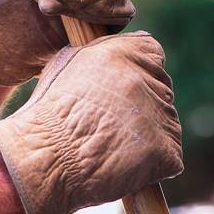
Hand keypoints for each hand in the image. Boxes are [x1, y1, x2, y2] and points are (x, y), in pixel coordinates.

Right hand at [0, 32, 182, 213]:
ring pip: (165, 122)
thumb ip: (105, 50)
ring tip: (111, 146)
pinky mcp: (168, 152)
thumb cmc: (49, 113)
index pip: (153, 54)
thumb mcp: (70, 62)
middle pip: (160, 90)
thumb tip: (122, 48)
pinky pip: (169, 155)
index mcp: (130, 54)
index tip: (121, 90)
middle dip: (142, 105)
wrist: (43, 159)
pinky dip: (153, 163)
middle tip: (110, 124)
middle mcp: (151, 81)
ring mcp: (162, 117)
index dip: (137, 73)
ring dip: (147, 134)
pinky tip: (123, 164)